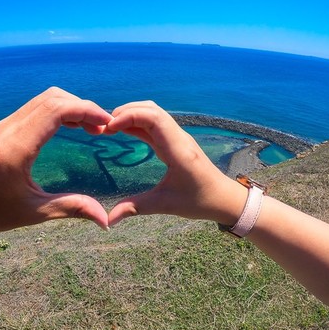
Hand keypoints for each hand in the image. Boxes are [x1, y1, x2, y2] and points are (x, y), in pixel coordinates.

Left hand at [0, 87, 112, 234]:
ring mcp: (3, 126)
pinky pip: (34, 107)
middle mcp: (7, 130)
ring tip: (91, 126)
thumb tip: (106, 221)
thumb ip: (71, 208)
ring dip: (70, 106)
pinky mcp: (2, 127)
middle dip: (82, 106)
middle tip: (102, 126)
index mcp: (16, 148)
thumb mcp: (33, 212)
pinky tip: (71, 126)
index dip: (86, 110)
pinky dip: (57, 110)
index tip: (107, 122)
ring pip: (43, 99)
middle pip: (52, 98)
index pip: (55, 110)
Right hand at [104, 101, 247, 226]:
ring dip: (132, 114)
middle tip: (104, 126)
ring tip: (110, 126)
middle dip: (126, 112)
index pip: (153, 118)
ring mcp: (177, 137)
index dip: (129, 116)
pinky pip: (155, 124)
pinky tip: (123, 130)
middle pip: (151, 109)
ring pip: (153, 113)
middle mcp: (178, 138)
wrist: (224, 198)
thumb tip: (109, 220)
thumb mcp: (165, 205)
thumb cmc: (199, 201)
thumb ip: (135, 208)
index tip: (109, 128)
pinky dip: (137, 122)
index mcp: (177, 149)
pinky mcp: (175, 141)